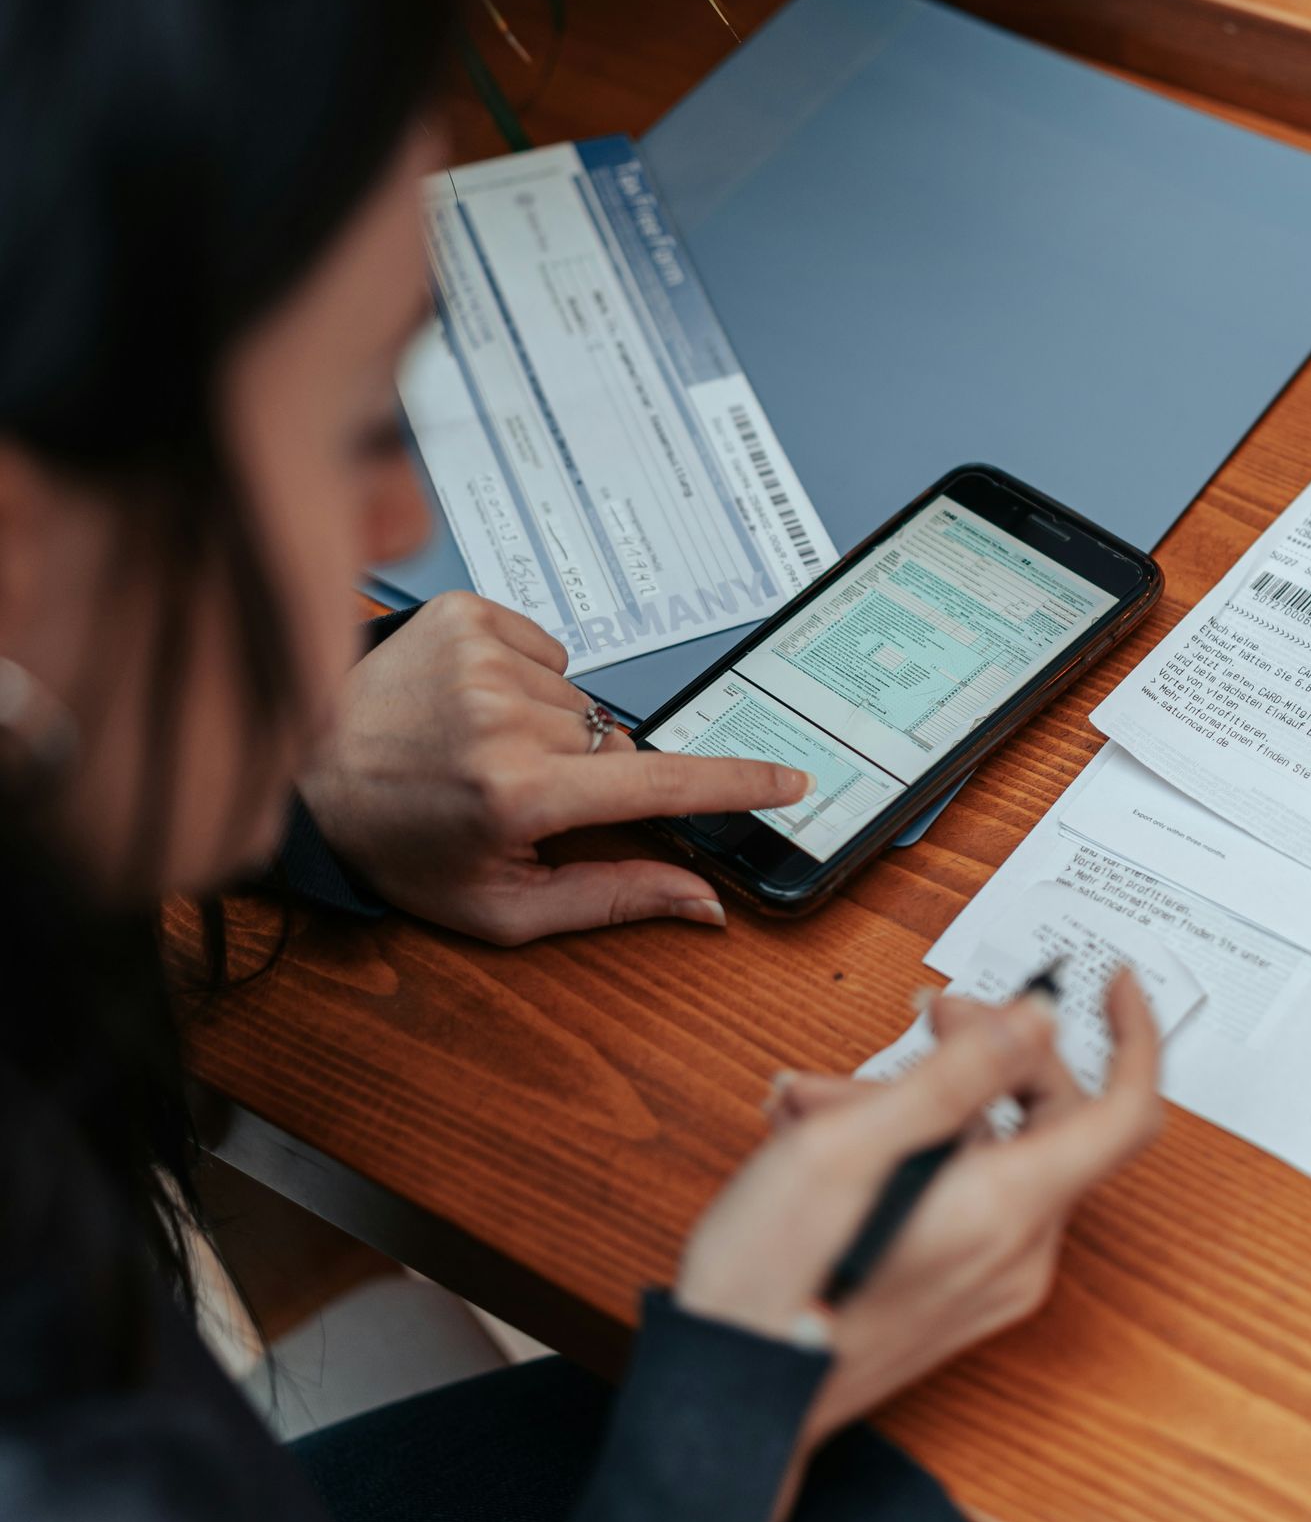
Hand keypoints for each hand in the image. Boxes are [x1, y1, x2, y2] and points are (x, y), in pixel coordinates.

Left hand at [297, 592, 807, 943]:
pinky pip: (546, 649)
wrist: (309, 772)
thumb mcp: (503, 907)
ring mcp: (483, 657)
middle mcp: (504, 720)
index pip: (660, 785)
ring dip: (550, 727)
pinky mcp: (465, 613)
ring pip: (580, 700)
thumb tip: (704, 902)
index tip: (791, 780)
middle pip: (616, 744)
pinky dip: (523, 677)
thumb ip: (612, 899)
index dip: (736, 785)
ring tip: (481, 748)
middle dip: (591, 772)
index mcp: (519, 796)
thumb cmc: (401, 848)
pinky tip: (470, 704)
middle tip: (517, 792)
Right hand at [674, 974, 1160, 1456]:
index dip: (1132, 1035)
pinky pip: (967, 1197)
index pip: (1125, 1110)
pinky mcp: (959, 1294)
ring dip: (924, 1104)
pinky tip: (834, 1142)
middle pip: (1053, 1121)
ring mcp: (991, 1280)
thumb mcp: (849, 1145)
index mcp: (1006, 1209)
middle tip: (928, 1013)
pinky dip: (916, 1152)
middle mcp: (1018, 1252)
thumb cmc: (771, 1281)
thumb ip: (956, 1076)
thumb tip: (1038, 1019)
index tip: (1113, 985)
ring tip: (821, 1098)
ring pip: (995, 1154)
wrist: (732, 1402)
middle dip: (988, 1052)